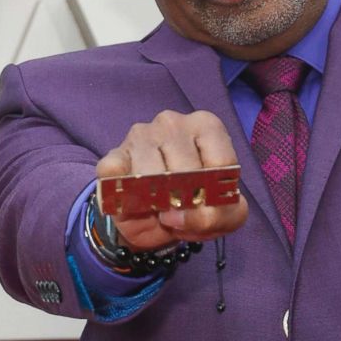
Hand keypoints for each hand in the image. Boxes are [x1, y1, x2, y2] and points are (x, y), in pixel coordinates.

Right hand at [96, 110, 248, 250]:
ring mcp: (140, 135)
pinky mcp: (114, 155)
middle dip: (186, 203)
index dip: (216, 195)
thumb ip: (219, 215)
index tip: (208, 205)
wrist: (157, 218)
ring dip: (157, 202)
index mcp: (207, 127)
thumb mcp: (226, 215)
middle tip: (181, 209)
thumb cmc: (198, 204)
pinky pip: (116, 175)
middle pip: (187, 171)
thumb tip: (175, 215)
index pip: (222, 163)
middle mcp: (173, 122)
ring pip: (153, 175)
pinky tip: (134, 198)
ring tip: (160, 204)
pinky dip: (125, 194)